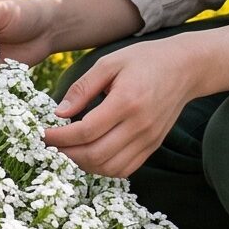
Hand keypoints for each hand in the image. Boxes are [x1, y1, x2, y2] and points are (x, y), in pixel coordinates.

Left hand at [41, 39, 198, 177]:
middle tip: (50, 146)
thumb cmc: (143, 60)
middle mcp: (139, 126)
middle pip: (96, 154)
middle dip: (67, 154)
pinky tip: (90, 155)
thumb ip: (83, 88)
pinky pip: (125, 169)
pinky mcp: (153, 146)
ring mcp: (148, 139)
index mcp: (126, 102)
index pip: (86, 131)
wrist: (184, 68)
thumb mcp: (109, 63)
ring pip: (110, 167)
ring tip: (67, 151)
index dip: (60, 137)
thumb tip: (60, 113)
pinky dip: (103, 168)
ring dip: (83, 165)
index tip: (43, 134)